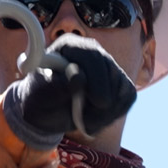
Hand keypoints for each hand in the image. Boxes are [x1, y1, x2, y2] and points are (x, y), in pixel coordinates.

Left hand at [3, 35, 136, 149]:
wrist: (47, 109)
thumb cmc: (39, 97)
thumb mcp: (39, 93)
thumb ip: (55, 85)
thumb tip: (78, 78)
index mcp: (69, 46)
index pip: (90, 55)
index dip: (97, 79)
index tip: (97, 102)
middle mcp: (92, 51)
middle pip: (110, 71)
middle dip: (102, 101)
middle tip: (85, 121)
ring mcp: (108, 66)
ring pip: (121, 87)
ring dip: (105, 112)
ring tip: (83, 121)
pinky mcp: (118, 82)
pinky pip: (128, 96)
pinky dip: (114, 113)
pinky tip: (95, 119)